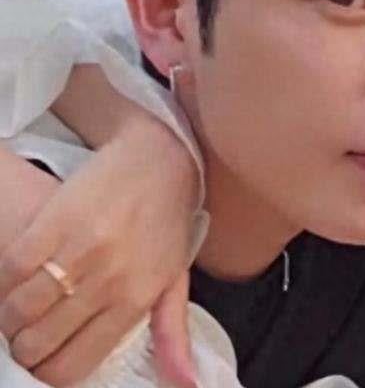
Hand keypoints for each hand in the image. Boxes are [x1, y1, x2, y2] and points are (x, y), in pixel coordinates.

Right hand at [0, 118, 198, 385]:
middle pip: (40, 343)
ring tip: (21, 311)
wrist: (158, 161)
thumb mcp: (175, 279)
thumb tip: (184, 385)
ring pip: (19, 310)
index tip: (46, 363)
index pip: (74, 362)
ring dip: (12, 319)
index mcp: (137, 299)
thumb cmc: (167, 224)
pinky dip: (7, 282)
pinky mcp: (55, 222)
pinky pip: (13, 269)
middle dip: (26, 349)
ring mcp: (80, 250)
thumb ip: (172, 334)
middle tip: (29, 337)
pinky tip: (19, 280)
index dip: (49, 372)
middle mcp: (108, 280)